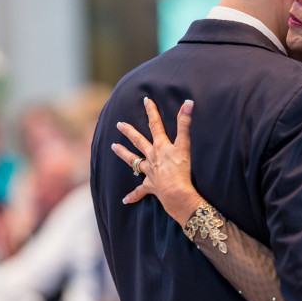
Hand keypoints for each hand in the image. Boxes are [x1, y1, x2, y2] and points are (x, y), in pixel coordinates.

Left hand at [111, 98, 204, 226]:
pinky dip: (133, 196)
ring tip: (113, 147)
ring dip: (123, 154)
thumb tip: (188, 102)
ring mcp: (149, 172)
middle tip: (119, 124)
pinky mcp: (150, 187)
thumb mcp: (184, 145)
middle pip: (138, 141)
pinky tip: (125, 200)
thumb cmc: (181, 169)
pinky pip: (139, 192)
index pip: (155, 125)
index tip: (145, 100)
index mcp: (160, 146)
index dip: (151, 112)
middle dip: (129, 131)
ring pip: (133, 162)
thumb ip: (185, 123)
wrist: (176, 192)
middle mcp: (152, 157)